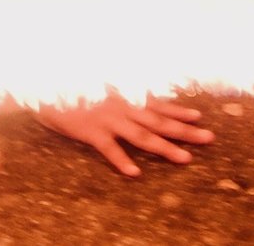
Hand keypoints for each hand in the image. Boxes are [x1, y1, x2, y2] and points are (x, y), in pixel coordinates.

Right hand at [35, 93, 215, 176]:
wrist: (43, 81)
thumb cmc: (70, 82)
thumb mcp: (98, 82)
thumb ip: (116, 89)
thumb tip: (133, 94)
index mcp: (123, 94)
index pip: (157, 104)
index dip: (179, 110)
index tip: (200, 116)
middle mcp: (121, 106)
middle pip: (159, 121)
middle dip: (185, 130)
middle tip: (209, 139)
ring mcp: (107, 118)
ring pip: (142, 135)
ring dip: (165, 147)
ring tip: (185, 159)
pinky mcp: (90, 130)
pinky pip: (109, 148)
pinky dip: (122, 160)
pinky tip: (135, 173)